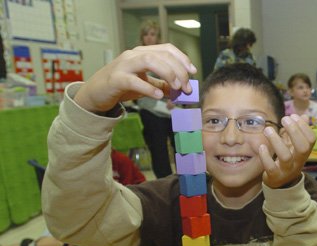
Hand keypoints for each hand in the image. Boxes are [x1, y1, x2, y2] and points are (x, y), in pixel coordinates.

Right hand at [74, 44, 196, 112]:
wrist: (96, 94)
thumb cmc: (122, 87)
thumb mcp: (146, 85)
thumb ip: (162, 85)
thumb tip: (180, 90)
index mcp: (142, 53)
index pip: (166, 49)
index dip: (182, 58)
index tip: (193, 71)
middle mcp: (133, 55)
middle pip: (161, 55)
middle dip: (178, 70)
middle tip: (186, 87)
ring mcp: (124, 65)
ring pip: (149, 60)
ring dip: (167, 73)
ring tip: (176, 88)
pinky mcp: (116, 79)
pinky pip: (134, 80)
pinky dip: (149, 88)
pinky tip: (159, 96)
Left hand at [259, 114, 314, 188]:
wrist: (280, 183)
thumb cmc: (287, 160)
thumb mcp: (294, 146)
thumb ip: (298, 132)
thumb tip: (304, 116)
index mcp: (304, 153)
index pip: (311, 139)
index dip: (304, 127)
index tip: (293, 116)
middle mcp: (298, 161)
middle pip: (302, 147)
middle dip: (294, 131)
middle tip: (284, 119)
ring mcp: (287, 170)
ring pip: (285, 156)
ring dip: (276, 141)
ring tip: (268, 129)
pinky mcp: (274, 176)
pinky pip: (271, 167)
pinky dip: (265, 156)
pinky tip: (261, 146)